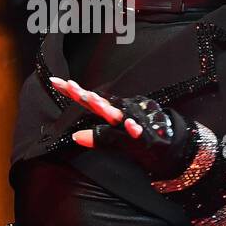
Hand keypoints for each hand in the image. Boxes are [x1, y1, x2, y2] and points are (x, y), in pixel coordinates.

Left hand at [49, 76, 194, 178]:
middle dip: (84, 96)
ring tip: (91, 99)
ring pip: (117, 115)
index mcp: (111, 114)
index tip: (55, 81)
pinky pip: (140, 133)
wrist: (170, 143)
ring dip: (105, 107)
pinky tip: (131, 127)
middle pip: (98, 104)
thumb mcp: (116, 139)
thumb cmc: (140, 138)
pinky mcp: (147, 135)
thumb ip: (96, 137)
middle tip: (70, 87)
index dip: (72, 92)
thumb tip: (75, 137)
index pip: (88, 101)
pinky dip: (135, 129)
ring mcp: (133, 122)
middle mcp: (121, 114)